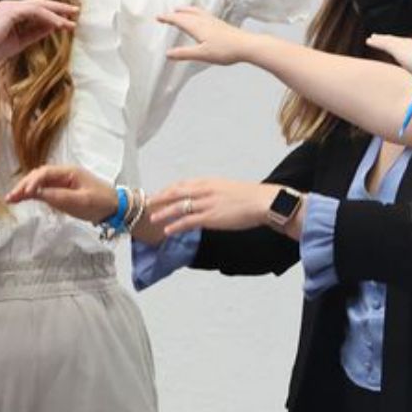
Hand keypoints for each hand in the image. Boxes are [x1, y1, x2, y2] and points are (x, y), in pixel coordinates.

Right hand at [0, 0, 78, 67]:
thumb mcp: (18, 43)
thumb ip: (34, 33)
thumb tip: (53, 28)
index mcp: (11, 12)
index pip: (36, 10)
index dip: (53, 14)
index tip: (67, 20)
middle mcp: (11, 5)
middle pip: (41, 4)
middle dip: (59, 8)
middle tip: (76, 12)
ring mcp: (11, 6)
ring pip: (40, 6)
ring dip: (57, 13)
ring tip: (71, 20)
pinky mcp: (11, 11)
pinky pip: (35, 12)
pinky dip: (48, 18)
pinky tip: (59, 24)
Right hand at [6, 165, 119, 222]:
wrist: (115, 207)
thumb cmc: (100, 202)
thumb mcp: (80, 201)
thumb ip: (58, 197)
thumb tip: (37, 193)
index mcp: (69, 172)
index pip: (45, 173)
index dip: (32, 182)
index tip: (23, 194)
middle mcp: (64, 174)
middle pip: (38, 175)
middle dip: (23, 185)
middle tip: (10, 197)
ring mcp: (62, 181)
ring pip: (39, 182)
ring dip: (25, 189)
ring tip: (11, 199)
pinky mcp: (62, 190)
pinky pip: (44, 189)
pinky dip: (32, 193)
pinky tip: (22, 198)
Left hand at [148, 179, 278, 235]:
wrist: (264, 202)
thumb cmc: (249, 197)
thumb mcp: (226, 189)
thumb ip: (211, 193)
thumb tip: (201, 199)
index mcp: (209, 182)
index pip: (182, 184)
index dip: (168, 189)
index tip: (158, 194)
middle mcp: (205, 190)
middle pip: (176, 192)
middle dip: (159, 198)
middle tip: (147, 204)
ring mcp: (207, 203)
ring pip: (179, 207)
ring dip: (163, 213)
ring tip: (152, 219)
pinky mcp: (211, 217)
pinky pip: (188, 221)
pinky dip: (175, 225)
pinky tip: (167, 230)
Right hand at [161, 7, 256, 66]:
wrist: (246, 46)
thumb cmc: (225, 50)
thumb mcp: (201, 54)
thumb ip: (184, 53)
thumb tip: (168, 54)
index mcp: (198, 27)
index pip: (179, 20)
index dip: (168, 18)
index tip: (158, 17)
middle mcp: (205, 21)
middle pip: (187, 14)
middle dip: (175, 13)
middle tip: (167, 13)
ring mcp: (213, 22)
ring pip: (197, 12)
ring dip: (187, 10)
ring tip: (181, 10)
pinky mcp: (220, 25)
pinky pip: (204, 15)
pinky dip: (197, 13)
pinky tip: (200, 18)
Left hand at [366, 33, 411, 81]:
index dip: (411, 47)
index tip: (408, 46)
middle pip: (404, 42)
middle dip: (395, 40)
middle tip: (387, 39)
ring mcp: (409, 46)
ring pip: (392, 41)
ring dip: (382, 39)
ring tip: (372, 38)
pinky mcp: (398, 48)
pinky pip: (384, 44)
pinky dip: (376, 42)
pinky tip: (368, 41)